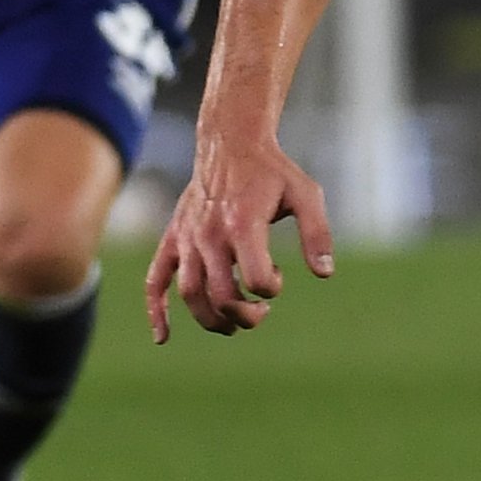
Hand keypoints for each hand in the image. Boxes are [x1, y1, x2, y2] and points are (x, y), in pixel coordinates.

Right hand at [144, 118, 333, 340]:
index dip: (271, 288)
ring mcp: (188, 239)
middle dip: (244, 315)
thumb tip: (324, 274)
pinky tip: (163, 337)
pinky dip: (156, 310)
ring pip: (190, 294)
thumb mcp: (305, 194)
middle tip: (262, 312)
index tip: (279, 277)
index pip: (255, 278)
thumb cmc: (272, 172)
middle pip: (221, 295)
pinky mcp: (173, 240)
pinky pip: (156, 280)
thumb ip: (317, 233)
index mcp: (243, 224)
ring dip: (212, 319)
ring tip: (233, 324)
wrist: (230, 143)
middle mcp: (210, 234)